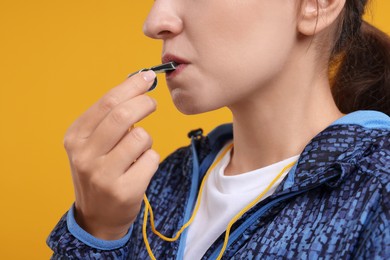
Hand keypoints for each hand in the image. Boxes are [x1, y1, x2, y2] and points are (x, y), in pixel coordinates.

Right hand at [64, 70, 159, 239]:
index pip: (107, 102)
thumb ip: (109, 118)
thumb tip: (139, 84)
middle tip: (152, 103)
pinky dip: (151, 159)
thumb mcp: (92, 144)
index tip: (149, 77)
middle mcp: (84, 154)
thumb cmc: (100, 172)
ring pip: (141, 137)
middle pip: (123, 115)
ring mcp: (103, 174)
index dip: (132, 86)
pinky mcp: (123, 190)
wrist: (97, 216)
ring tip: (137, 151)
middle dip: (145, 103)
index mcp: (75, 137)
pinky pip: (151, 159)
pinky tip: (139, 169)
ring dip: (146, 140)